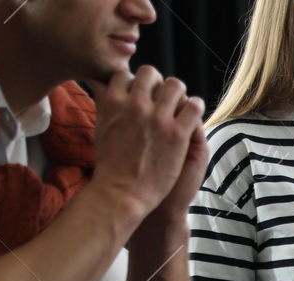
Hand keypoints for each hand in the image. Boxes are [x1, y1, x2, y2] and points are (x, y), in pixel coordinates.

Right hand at [88, 66, 206, 220]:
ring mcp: (158, 119)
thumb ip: (103, 101)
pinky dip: (195, 105)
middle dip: (156, 82)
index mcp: (114, 102)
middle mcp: (136, 105)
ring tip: (179, 102)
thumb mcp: (100, 127)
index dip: (135, 80)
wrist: (123, 193)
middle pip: (151, 73)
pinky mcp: (178, 134)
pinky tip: (193, 111)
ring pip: (175, 85)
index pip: (126, 74)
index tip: (141, 91)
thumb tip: (97, 79)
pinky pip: (194, 106)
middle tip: (162, 96)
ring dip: (178, 91)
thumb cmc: (109, 163)